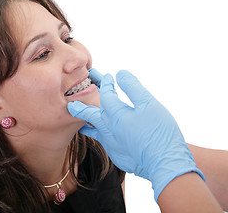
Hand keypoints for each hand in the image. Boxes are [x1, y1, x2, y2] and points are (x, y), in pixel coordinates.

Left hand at [67, 69, 204, 201]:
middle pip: (91, 113)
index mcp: (116, 114)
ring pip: (93, 128)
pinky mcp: (116, 154)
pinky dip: (97, 134)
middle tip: (72, 103)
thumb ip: (133, 87)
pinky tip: (100, 134)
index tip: (107, 76)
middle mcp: (108, 129)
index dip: (106, 83)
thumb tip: (120, 73)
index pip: (106, 95)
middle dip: (83, 105)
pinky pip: (102, 141)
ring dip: (86, 120)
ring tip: (78, 118)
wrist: (164, 164)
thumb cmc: (159, 132)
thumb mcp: (149, 104)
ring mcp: (110, 143)